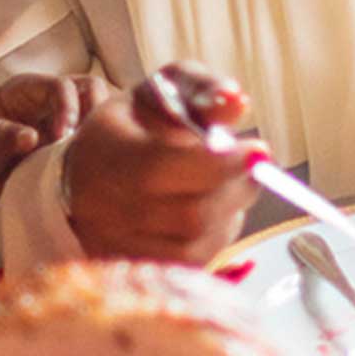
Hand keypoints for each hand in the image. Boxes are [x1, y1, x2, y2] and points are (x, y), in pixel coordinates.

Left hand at [0, 73, 113, 223]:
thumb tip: (32, 138)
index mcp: (29, 90)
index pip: (63, 86)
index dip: (68, 107)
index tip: (62, 136)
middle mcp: (55, 99)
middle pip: (93, 90)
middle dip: (95, 114)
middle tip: (85, 145)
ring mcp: (70, 118)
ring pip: (103, 111)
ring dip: (103, 131)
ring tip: (92, 156)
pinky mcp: (78, 139)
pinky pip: (101, 135)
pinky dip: (104, 147)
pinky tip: (95, 165)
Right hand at [62, 62, 263, 262]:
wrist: (96, 166)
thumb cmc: (141, 123)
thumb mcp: (170, 88)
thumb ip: (204, 89)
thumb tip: (237, 102)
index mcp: (106, 152)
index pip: (162, 167)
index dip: (220, 163)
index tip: (258, 149)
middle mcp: (101, 205)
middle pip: (189, 213)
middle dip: (237, 187)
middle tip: (253, 165)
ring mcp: (114, 243)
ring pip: (196, 243)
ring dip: (229, 212)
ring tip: (226, 184)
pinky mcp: (134, 267)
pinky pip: (191, 263)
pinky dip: (216, 236)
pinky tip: (213, 210)